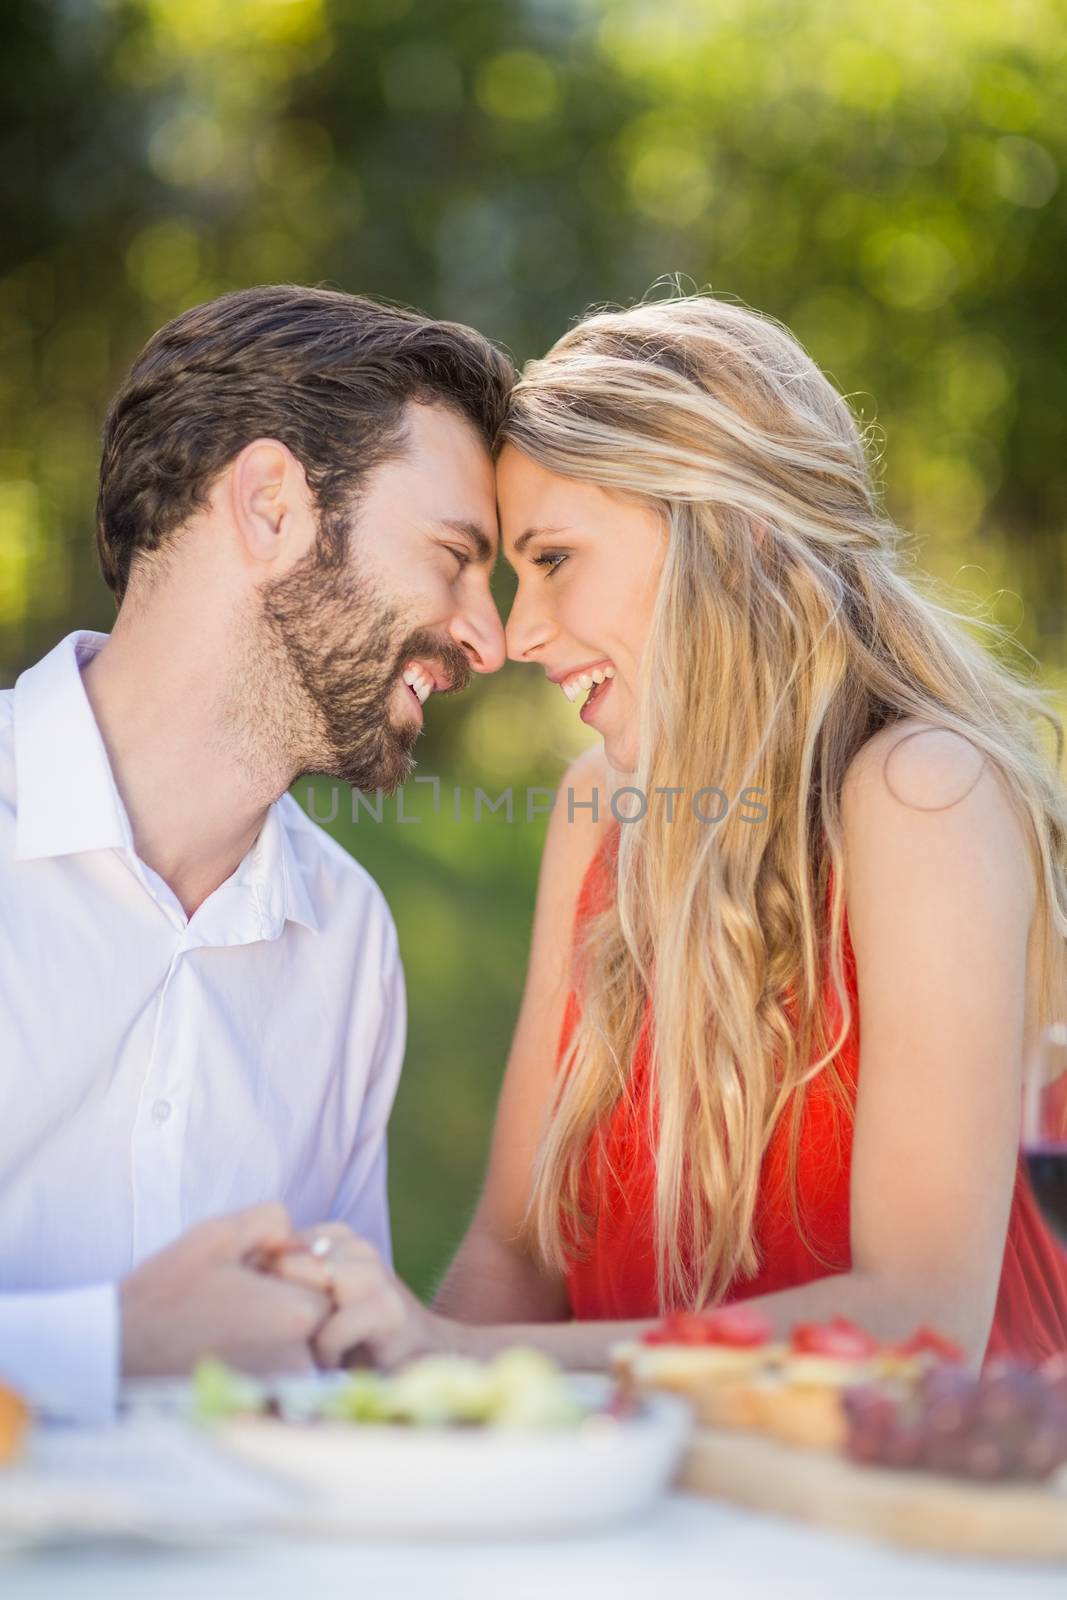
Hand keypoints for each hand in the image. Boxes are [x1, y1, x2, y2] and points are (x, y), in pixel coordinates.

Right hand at [120, 1203, 333, 1378]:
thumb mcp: (216, 1233)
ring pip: (303, 1346)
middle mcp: (299, 1359)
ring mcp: (283, 1390)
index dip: (294, 1271)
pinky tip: (226, 1347)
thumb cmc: (164, 1293)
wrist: (117, 1355)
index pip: (330, 1282)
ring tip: (229, 1323)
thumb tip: (296, 1237)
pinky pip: (284, 1374)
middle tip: (239, 1299)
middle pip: (320, 1316)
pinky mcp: (263, 1409)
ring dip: (277, 1330)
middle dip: (290, 1300)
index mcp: (296, 1314)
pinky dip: (264, 1358)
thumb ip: (271, 1221)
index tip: (254, 1275)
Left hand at [270, 1224, 459, 1370]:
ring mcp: (375, 1274)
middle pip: (285, 1269)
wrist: (420, 1359)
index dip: (264, 1285)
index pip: (273, 1247)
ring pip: (309, 1298)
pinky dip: (326, 1352)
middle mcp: (356, 1246)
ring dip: (307, 1331)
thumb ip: (283, 1282)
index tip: (272, 1315)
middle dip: (282, 1308)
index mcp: (335, 1235)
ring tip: (317, 1349)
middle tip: (296, 1336)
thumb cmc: (351, 1337)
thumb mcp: (311, 1301)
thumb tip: (235, 1278)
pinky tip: (338, 1360)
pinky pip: (330, 1329)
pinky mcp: (389, 1309)